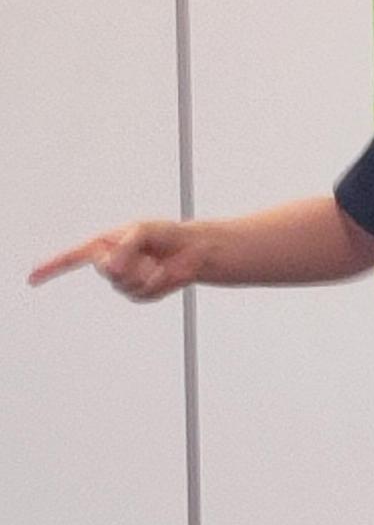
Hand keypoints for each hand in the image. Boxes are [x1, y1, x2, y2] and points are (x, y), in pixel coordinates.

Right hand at [27, 220, 203, 301]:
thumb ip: (124, 247)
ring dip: (143, 273)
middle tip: (146, 253)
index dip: (50, 268)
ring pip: (123, 284)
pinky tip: (162, 273)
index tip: (32, 278)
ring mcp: (123, 281)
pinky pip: (140, 294)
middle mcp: (110, 263)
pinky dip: (154, 284)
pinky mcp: (139, 294)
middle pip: (105, 270)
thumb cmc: (165, 234)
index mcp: (103, 245)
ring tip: (156, 262)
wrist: (190, 251)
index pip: (71, 258)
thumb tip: (110, 268)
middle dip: (127, 262)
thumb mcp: (143, 231)